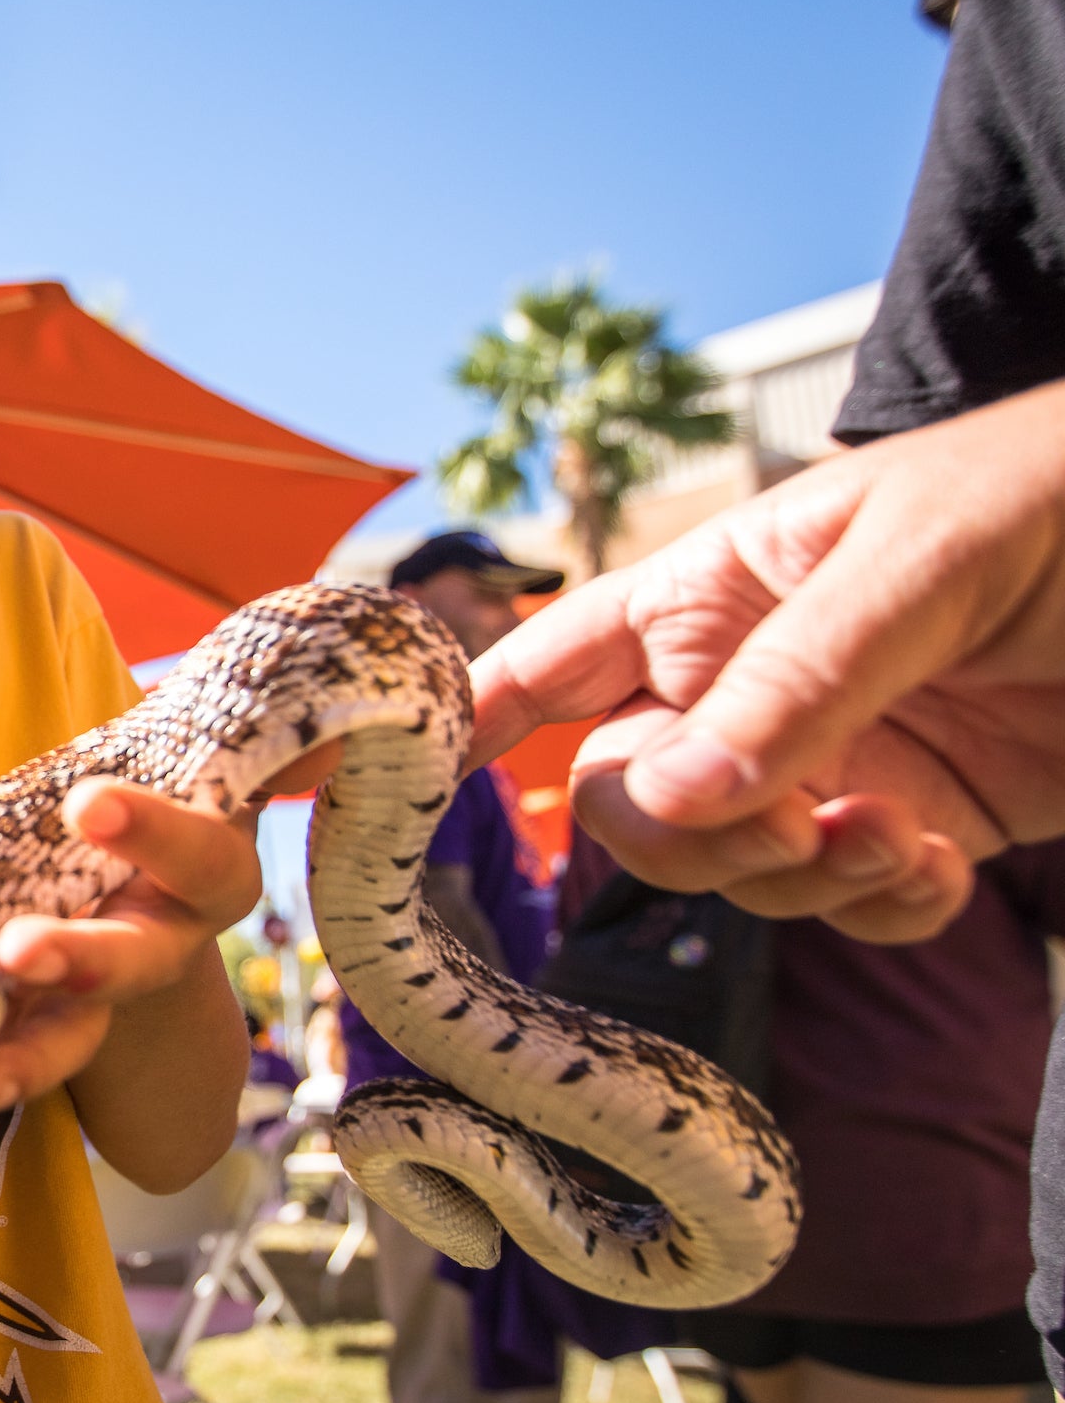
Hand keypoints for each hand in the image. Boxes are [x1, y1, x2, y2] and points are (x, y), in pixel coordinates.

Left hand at [0, 745, 338, 1111]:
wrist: (138, 890)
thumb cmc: (164, 802)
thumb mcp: (208, 771)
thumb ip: (262, 752)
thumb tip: (335, 733)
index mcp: (206, 872)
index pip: (201, 858)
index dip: (155, 835)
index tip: (86, 803)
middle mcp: (162, 941)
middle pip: (136, 962)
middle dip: (81, 960)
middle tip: (16, 951)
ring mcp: (102, 996)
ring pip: (77, 1033)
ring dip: (29, 1058)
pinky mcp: (44, 1024)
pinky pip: (16, 1055)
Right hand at [470, 379, 1064, 941]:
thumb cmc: (1056, 491)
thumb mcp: (914, 564)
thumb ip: (792, 685)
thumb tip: (670, 804)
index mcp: (706, 596)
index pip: (550, 666)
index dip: (465, 727)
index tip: (403, 796)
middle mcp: (743, 689)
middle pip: (632, 804)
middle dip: (687, 832)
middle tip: (783, 816)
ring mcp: (826, 765)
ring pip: (732, 872)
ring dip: (796, 876)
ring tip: (892, 835)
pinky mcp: (914, 829)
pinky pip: (842, 911)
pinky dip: (876, 909)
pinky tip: (935, 865)